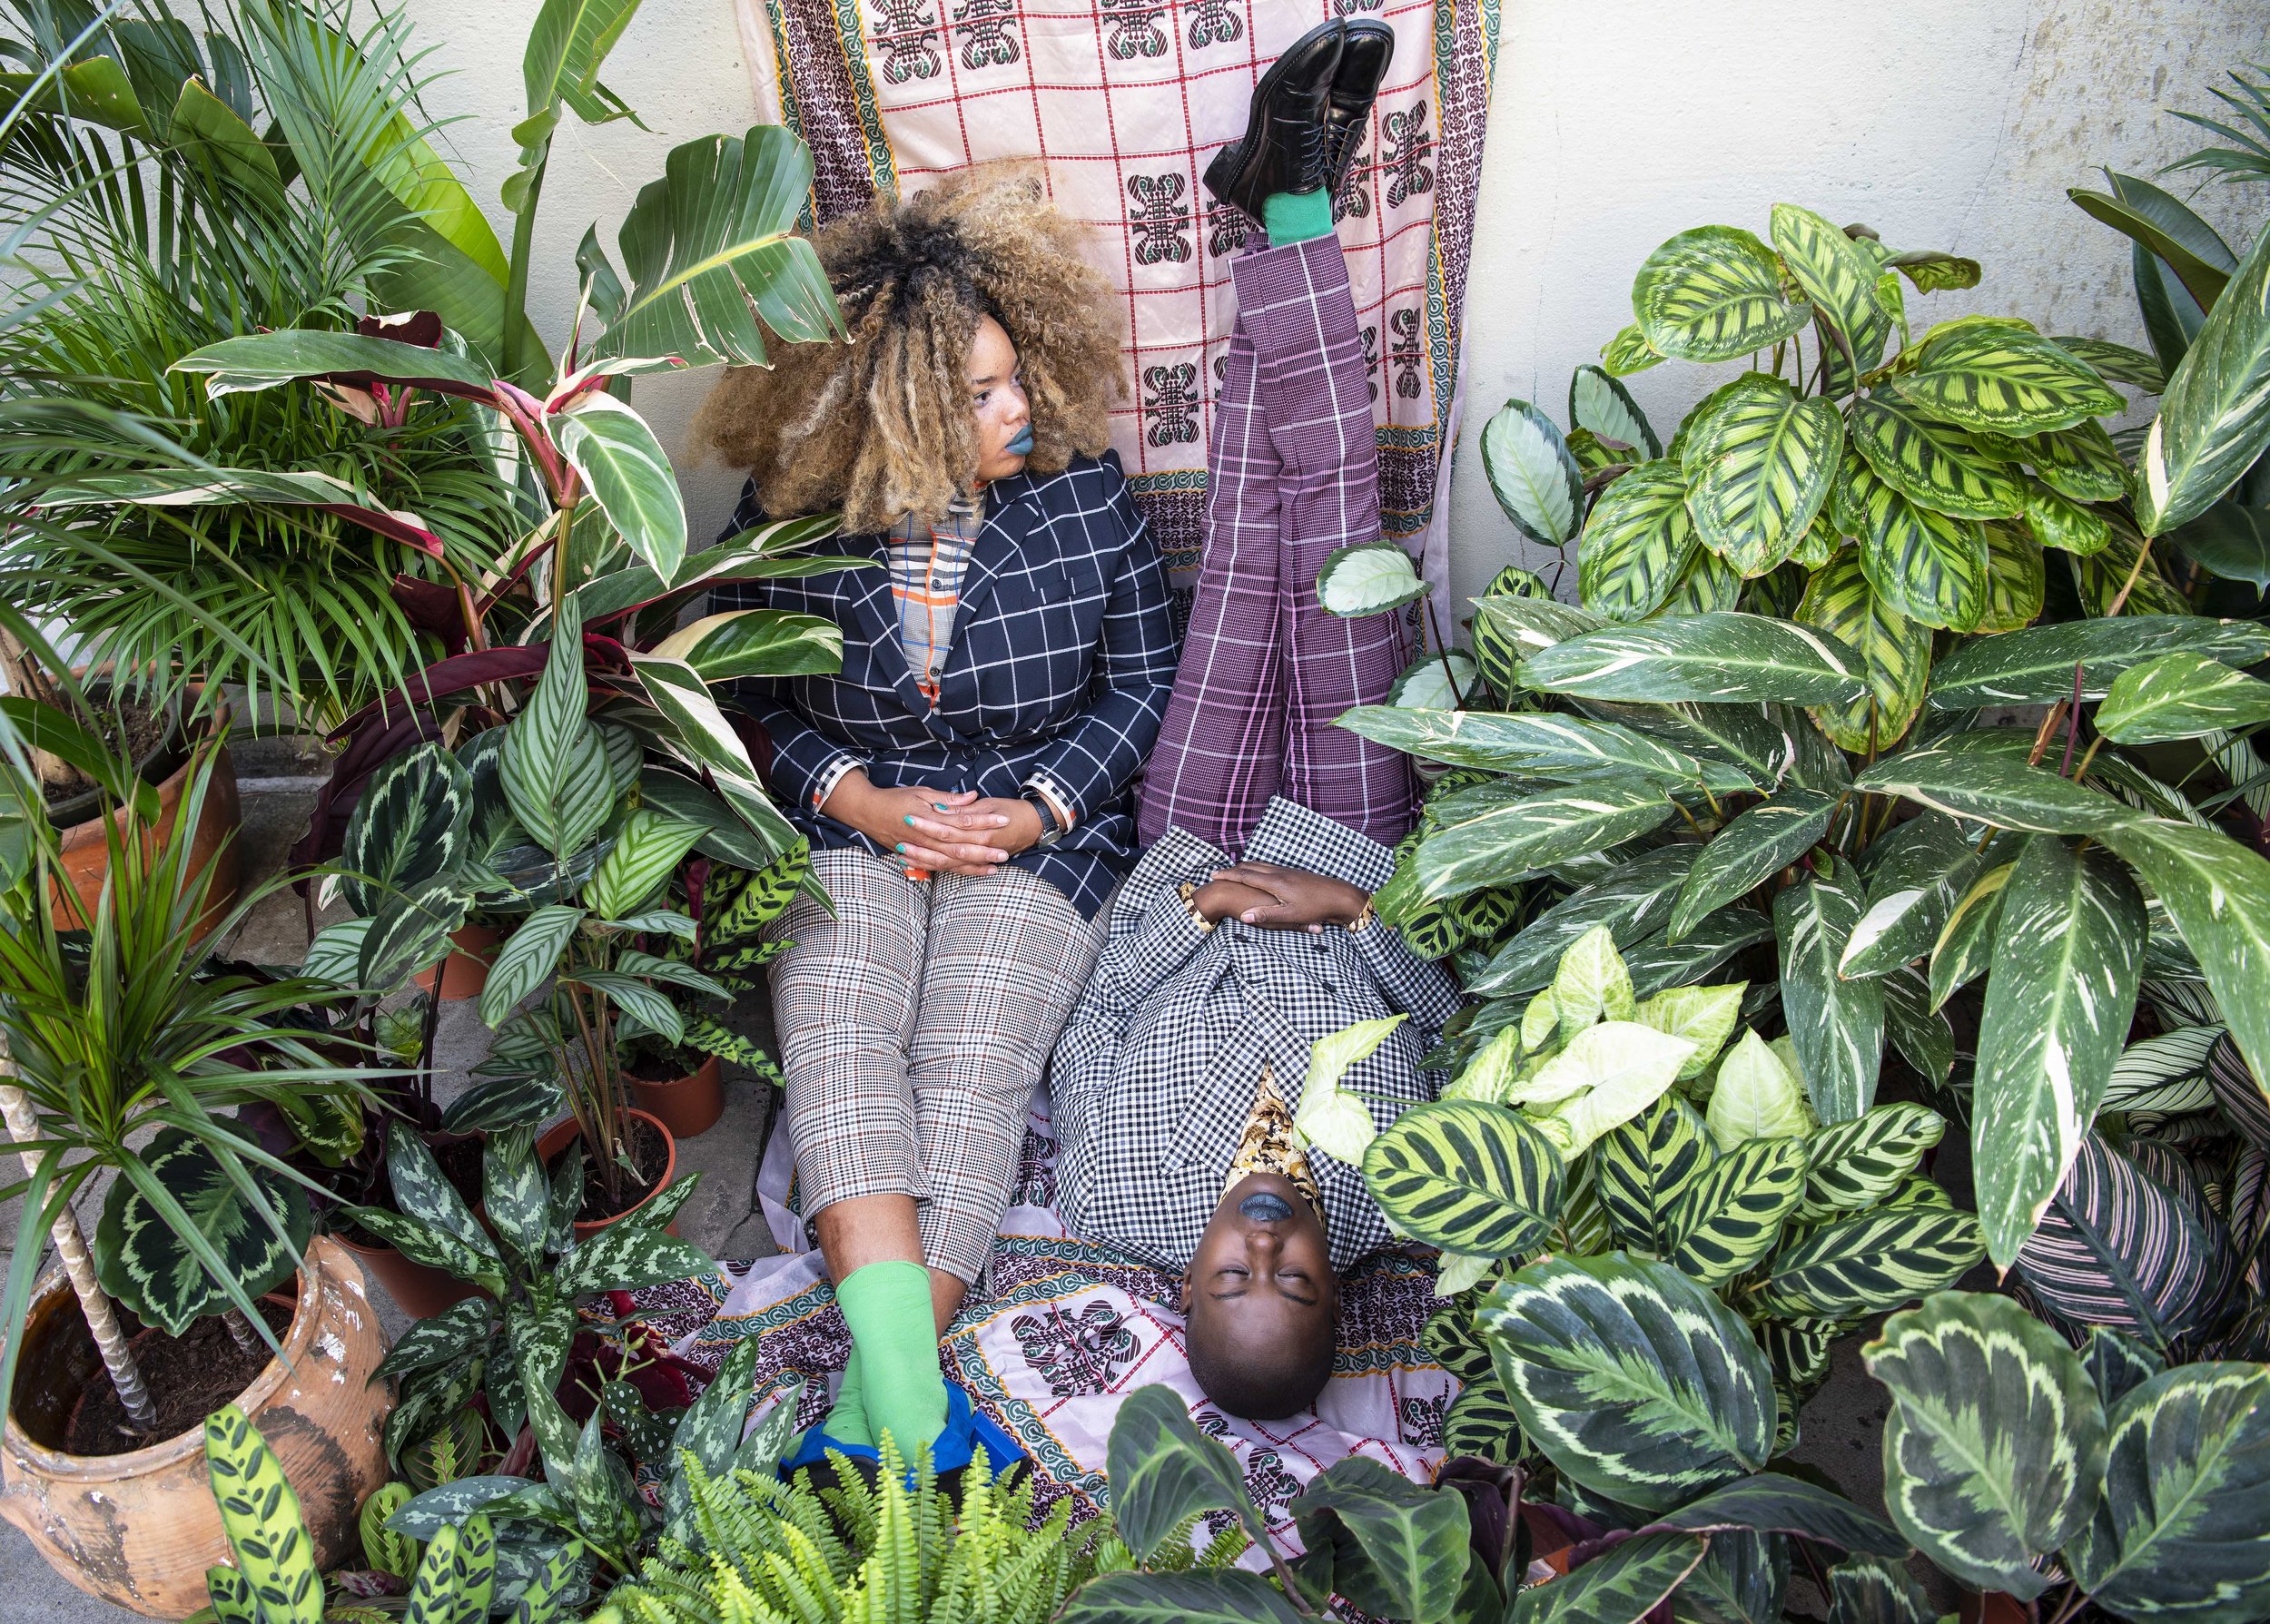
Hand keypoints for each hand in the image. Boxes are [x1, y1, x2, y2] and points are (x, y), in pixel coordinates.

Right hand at [822, 774, 1011, 876]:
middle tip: (1005, 852)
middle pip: (960, 846)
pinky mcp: (917, 857)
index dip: (985, 820)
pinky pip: (940, 868)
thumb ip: (948, 798)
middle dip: (984, 850)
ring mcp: (921, 849)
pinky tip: (974, 872)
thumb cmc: (895, 799)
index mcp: (930, 818)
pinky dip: (958, 871)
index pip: (963, 820)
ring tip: (995, 867)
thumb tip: (973, 797)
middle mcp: (926, 837)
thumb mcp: (922, 793)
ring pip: (952, 861)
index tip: (1004, 819)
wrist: (867, 812)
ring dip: (974, 865)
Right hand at [1203, 862, 1369, 930]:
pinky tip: (1260, 873)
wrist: (1339, 894)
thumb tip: (1245, 917)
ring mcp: (1287, 871)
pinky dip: (1257, 867)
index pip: (1245, 875)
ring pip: (1260, 865)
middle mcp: (1279, 873)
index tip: (1214, 875)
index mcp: (1275, 883)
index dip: (1228, 875)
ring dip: (1245, 867)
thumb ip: (1266, 915)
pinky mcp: (1294, 873)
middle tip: (1218, 873)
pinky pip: (1269, 866)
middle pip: (1250, 867)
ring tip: (1234, 871)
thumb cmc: (1315, 907)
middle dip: (1233, 870)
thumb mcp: (1289, 915)